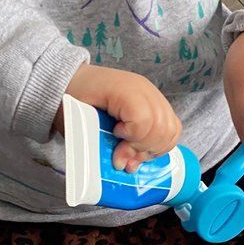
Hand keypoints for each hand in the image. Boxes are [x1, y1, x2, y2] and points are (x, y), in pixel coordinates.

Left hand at [55, 65, 181, 171]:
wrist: (72, 80)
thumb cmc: (71, 98)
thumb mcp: (76, 118)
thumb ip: (97, 139)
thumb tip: (120, 164)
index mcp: (123, 89)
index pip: (143, 119)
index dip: (133, 138)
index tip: (115, 139)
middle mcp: (144, 90)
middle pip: (161, 127)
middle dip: (143, 149)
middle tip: (123, 160)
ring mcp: (153, 96)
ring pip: (170, 129)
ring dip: (154, 149)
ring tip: (133, 158)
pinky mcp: (156, 104)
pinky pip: (172, 127)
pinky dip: (161, 144)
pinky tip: (143, 150)